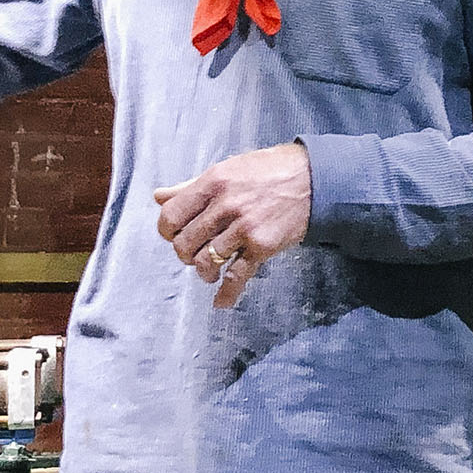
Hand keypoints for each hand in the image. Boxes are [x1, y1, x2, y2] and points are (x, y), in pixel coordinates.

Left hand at [153, 142, 312, 308]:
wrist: (313, 179)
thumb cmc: (268, 171)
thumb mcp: (227, 169)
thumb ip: (190, 186)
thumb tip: (159, 196)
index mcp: (213, 182)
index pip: (171, 215)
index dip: (167, 231)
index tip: (174, 235)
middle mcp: (226, 205)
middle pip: (184, 243)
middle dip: (185, 254)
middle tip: (194, 253)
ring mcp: (244, 227)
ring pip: (205, 262)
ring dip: (203, 272)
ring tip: (210, 271)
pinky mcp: (262, 246)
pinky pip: (236, 276)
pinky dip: (226, 294)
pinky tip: (221, 302)